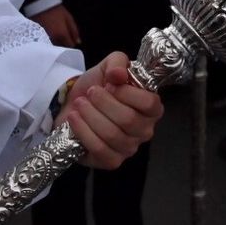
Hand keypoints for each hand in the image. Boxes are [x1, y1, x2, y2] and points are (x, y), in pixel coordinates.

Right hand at [32, 4, 81, 47]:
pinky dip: (51, 41)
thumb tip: (78, 42)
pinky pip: (48, 43)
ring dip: (58, 42)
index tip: (72, 39)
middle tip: (65, 35)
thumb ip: (74, 30)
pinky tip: (51, 33)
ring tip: (57, 33)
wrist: (38, 4)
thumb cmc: (55, 10)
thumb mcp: (68, 17)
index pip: (70, 46)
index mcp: (62, 34)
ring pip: (55, 46)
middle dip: (65, 43)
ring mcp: (46, 39)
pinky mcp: (39, 38)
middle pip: (62, 47)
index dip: (72, 42)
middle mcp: (53, 39)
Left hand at [59, 52, 163, 169]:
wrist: (73, 105)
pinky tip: (74, 118)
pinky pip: (99, 149)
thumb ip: (117, 63)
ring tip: (80, 103)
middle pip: (128, 120)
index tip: (110, 83)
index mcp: (152, 108)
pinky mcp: (111, 161)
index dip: (128, 93)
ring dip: (90, 115)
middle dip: (104, 103)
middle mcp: (145, 130)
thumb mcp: (108, 66)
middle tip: (90, 92)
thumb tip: (118, 74)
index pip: (150, 103)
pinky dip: (83, 131)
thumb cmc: (97, 86)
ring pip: (112, 134)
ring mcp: (129, 148)